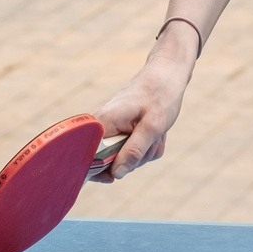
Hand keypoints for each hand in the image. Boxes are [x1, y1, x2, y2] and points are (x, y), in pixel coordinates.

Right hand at [91, 50, 189, 181]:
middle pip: (110, 161)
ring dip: (145, 151)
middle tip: (151, 141)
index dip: (96, 171)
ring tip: (156, 132)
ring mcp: (114, 130)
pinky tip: (156, 132)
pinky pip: (135, 151)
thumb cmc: (160, 96)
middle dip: (134, 159)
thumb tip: (117, 174)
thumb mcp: (152, 127)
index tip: (112, 177)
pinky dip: (149, 146)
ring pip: (126, 158)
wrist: (166, 74)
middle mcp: (103, 127)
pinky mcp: (123, 132)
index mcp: (102, 123)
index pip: (86, 156)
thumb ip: (134, 151)